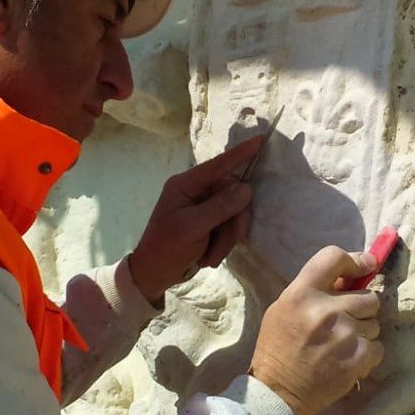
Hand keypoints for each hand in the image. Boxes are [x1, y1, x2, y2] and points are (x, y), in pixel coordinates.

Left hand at [128, 137, 261, 304]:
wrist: (154, 275)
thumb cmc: (166, 248)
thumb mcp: (192, 228)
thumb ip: (220, 207)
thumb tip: (246, 188)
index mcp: (184, 185)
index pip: (217, 165)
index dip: (240, 154)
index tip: (260, 139)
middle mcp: (195, 191)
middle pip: (231, 196)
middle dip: (231, 224)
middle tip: (223, 246)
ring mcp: (202, 207)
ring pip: (233, 214)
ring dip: (226, 239)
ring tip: (210, 258)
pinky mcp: (208, 222)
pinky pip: (228, 226)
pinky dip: (222, 244)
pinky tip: (208, 256)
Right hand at [250, 245, 382, 414]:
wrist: (278, 392)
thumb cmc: (279, 347)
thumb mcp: (284, 308)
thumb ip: (313, 290)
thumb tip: (349, 278)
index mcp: (301, 293)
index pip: (333, 258)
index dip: (355, 260)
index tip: (366, 265)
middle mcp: (325, 310)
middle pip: (368, 296)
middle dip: (361, 307)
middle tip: (346, 320)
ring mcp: (345, 334)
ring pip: (374, 323)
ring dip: (363, 332)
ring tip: (342, 344)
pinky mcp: (358, 357)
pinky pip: (378, 346)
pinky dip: (367, 354)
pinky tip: (348, 359)